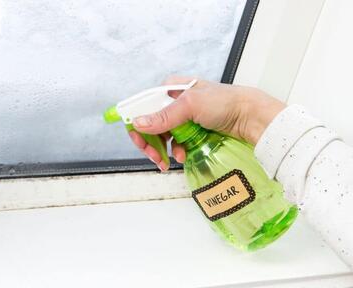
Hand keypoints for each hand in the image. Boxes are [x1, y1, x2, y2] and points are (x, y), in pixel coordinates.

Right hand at [128, 76, 285, 170]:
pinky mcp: (191, 132)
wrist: (251, 117)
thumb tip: (138, 123)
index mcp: (170, 89)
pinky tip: (181, 156)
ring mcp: (183, 119)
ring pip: (162, 137)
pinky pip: (175, 144)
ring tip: (168, 160)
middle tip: (154, 156)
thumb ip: (164, 116)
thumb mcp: (191, 105)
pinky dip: (175, 152)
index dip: (138, 124)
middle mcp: (174, 103)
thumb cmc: (225, 102)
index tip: (139, 140)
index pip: (144, 107)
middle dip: (150, 142)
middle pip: (150, 125)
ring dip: (162, 150)